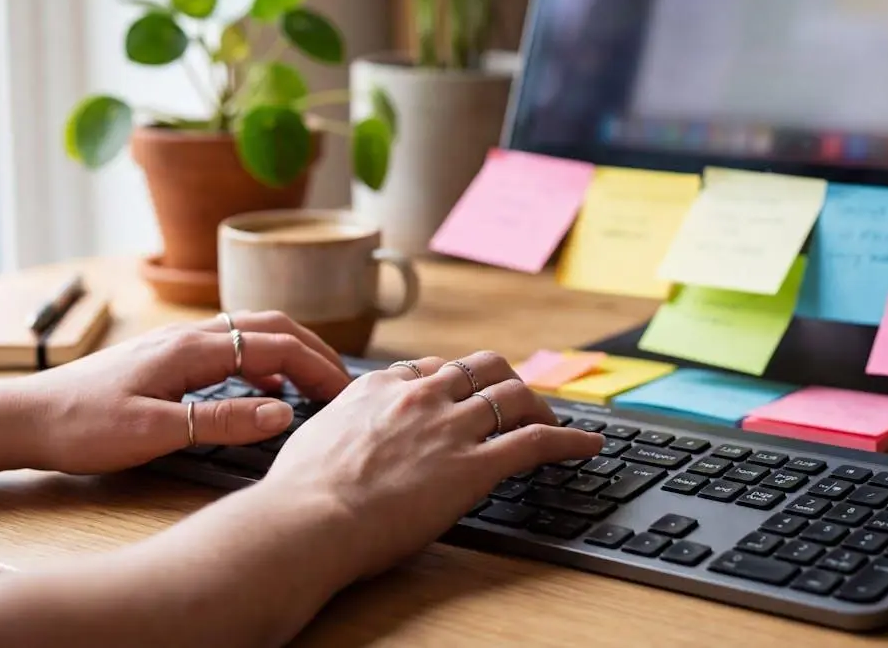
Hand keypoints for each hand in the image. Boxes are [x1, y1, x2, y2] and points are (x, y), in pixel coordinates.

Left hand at [32, 312, 352, 474]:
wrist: (25, 418)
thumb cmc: (81, 427)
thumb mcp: (154, 432)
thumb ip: (221, 421)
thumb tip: (282, 412)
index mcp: (190, 350)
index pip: (274, 346)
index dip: (316, 367)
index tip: (344, 395)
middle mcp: (187, 337)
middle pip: (269, 327)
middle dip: (313, 351)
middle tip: (342, 386)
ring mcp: (176, 344)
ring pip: (250, 331)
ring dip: (290, 350)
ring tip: (315, 382)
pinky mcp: (166, 358)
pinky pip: (230, 345)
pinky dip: (262, 359)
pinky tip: (265, 390)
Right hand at [263, 351, 604, 579]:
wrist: (309, 518)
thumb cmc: (300, 493)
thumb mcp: (314, 437)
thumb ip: (340, 428)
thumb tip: (340, 438)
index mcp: (379, 387)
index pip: (430, 371)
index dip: (452, 383)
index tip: (461, 396)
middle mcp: (421, 397)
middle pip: (480, 368)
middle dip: (502, 379)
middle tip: (513, 399)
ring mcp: (451, 428)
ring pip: (512, 395)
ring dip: (539, 404)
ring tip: (553, 418)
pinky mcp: (475, 466)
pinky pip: (536, 441)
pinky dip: (569, 439)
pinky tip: (587, 445)